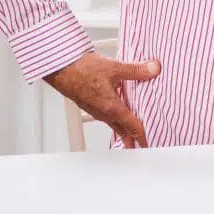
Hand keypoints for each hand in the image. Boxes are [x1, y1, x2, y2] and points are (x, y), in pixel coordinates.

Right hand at [43, 50, 160, 148]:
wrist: (59, 68)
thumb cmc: (81, 70)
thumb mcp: (115, 68)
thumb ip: (137, 70)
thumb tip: (154, 69)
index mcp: (112, 107)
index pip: (131, 126)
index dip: (141, 136)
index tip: (147, 143)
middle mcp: (103, 111)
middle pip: (121, 129)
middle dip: (131, 138)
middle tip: (139, 145)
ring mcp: (94, 108)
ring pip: (112, 122)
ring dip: (122, 128)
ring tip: (129, 132)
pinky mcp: (88, 102)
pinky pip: (104, 114)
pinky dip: (113, 117)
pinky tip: (114, 110)